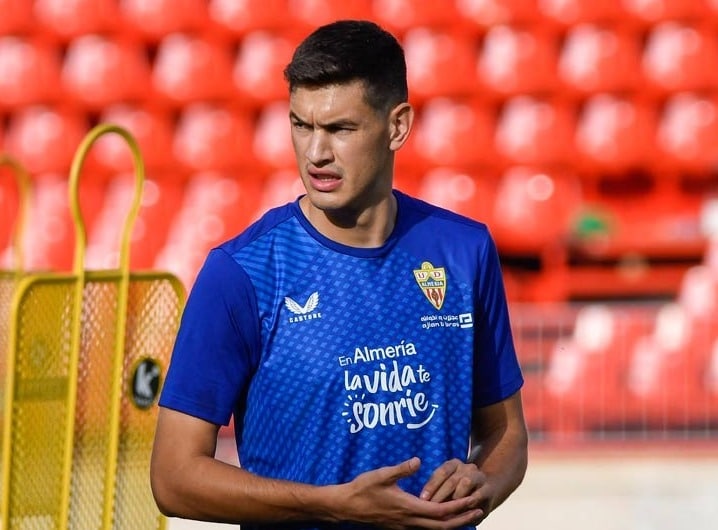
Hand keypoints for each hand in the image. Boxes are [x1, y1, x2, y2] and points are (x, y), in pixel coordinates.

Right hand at [336, 457, 483, 528]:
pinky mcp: (400, 525)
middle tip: (479, 510)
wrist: (346, 507)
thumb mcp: (381, 474)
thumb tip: (418, 460)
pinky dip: (439, 524)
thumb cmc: (362, 489)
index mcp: (408, 508)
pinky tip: (443, 517)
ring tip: (467, 515)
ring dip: (453, 523)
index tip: (473, 500)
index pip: (440, 511)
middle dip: (462, 519)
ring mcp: (404, 526)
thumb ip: (401, 469)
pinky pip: (425, 528)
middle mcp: (409, 521)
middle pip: (442, 526)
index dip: (458, 506)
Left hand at [420, 459, 492, 523]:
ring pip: (465, 483)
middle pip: (452, 479)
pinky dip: (468, 503)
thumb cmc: (457, 491)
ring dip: (455, 497)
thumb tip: (421, 498)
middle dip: (440, 495)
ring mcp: (479, 477)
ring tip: (446, 509)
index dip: (432, 485)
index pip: (442, 472)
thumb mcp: (445, 486)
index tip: (422, 498)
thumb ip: (436, 488)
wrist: (483, 493)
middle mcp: (467, 467)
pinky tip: (460, 512)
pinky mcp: (488, 490)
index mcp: (454, 464)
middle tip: (431, 507)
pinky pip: (478, 495)